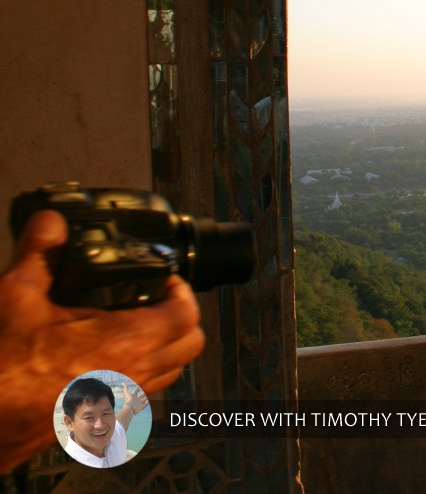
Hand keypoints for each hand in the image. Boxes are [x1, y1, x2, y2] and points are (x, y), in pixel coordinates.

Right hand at [0, 211, 204, 470]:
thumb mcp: (16, 297)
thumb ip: (40, 253)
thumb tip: (51, 222)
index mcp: (125, 344)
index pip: (186, 315)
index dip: (181, 289)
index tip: (165, 278)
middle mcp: (130, 377)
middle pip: (189, 346)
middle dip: (180, 317)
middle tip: (156, 298)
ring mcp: (117, 404)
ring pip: (168, 373)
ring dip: (163, 347)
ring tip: (134, 325)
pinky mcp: (99, 421)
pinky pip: (139, 394)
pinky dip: (137, 373)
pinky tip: (106, 358)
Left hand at [122, 381, 148, 414]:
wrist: (130, 409)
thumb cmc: (128, 400)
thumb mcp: (126, 393)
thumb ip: (125, 388)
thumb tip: (123, 382)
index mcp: (133, 396)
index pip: (135, 391)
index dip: (137, 389)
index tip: (139, 386)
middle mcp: (136, 399)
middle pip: (140, 395)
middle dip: (143, 393)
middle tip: (147, 390)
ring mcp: (139, 403)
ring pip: (144, 399)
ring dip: (146, 397)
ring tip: (149, 395)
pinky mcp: (142, 406)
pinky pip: (146, 404)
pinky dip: (147, 402)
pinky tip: (149, 400)